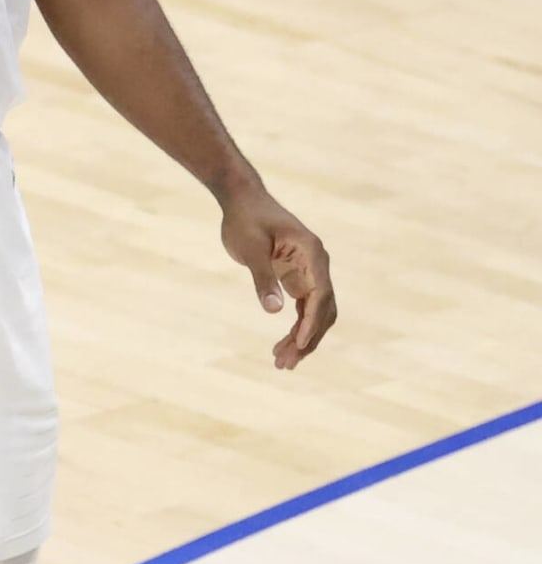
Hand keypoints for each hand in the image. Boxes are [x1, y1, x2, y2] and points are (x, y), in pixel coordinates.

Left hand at [220, 189, 336, 368]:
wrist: (241, 200)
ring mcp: (309, 272)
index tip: (299, 343)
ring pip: (314, 313)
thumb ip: (263, 277)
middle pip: (322, 309)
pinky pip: (302, 309)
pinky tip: (283, 346)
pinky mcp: (296, 278)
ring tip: (282, 363)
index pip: (321, 294)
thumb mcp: (251, 248)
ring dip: (301, 338)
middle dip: (306, 338)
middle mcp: (317, 265)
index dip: (312, 321)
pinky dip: (294, 327)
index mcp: (312, 253)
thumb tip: (274, 310)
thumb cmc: (245, 219)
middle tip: (284, 363)